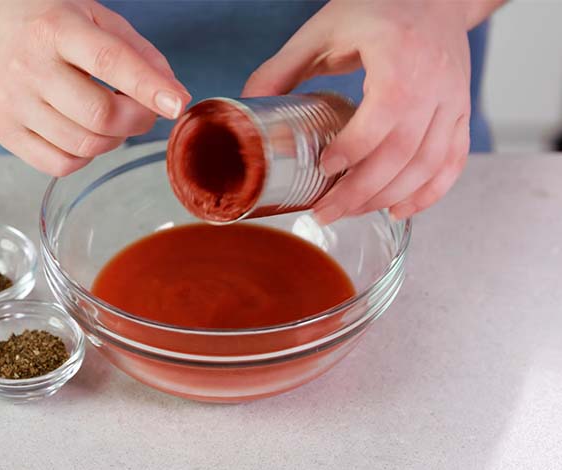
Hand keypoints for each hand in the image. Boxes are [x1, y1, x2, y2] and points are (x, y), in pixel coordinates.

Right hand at [0, 1, 189, 175]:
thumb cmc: (46, 23)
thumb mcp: (92, 16)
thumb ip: (137, 52)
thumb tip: (173, 96)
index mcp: (56, 28)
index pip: (109, 61)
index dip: (148, 86)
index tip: (177, 103)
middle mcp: (29, 66)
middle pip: (100, 115)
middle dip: (138, 119)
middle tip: (143, 109)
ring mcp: (12, 103)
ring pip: (85, 145)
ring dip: (114, 140)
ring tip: (110, 118)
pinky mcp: (3, 132)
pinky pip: (60, 164)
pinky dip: (86, 155)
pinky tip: (83, 132)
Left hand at [242, 0, 474, 221]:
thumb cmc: (379, 7)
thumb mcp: (323, 30)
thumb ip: (282, 68)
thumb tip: (245, 106)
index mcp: (400, 54)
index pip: (383, 114)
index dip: (353, 149)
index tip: (323, 168)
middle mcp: (435, 80)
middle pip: (403, 152)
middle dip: (362, 191)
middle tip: (326, 212)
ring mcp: (454, 98)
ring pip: (428, 164)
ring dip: (389, 197)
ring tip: (351, 212)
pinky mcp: (461, 111)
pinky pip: (452, 161)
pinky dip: (429, 193)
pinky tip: (399, 209)